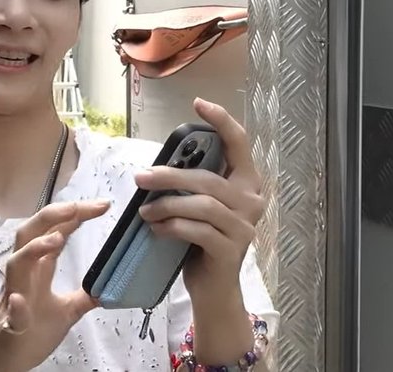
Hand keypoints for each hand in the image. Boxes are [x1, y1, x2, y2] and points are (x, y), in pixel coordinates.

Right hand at [0, 200, 110, 371]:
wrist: (3, 360)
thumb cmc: (30, 331)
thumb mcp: (67, 311)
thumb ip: (85, 295)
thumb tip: (109, 285)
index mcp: (37, 271)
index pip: (55, 233)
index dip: (75, 216)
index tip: (101, 205)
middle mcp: (24, 277)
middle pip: (28, 235)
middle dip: (51, 217)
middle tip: (76, 206)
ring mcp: (14, 300)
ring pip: (15, 264)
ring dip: (34, 249)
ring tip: (56, 240)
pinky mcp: (10, 327)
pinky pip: (11, 315)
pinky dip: (16, 308)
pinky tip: (21, 303)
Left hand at [134, 99, 264, 358]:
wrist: (213, 288)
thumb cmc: (202, 241)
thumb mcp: (199, 207)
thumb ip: (192, 184)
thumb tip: (156, 167)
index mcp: (246, 183)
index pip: (239, 144)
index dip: (221, 121)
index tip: (199, 103)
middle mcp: (252, 201)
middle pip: (208, 178)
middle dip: (170, 176)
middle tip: (140, 178)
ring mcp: (244, 227)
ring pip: (202, 204)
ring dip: (167, 205)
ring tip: (144, 212)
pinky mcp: (231, 250)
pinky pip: (197, 230)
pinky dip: (172, 227)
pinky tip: (157, 229)